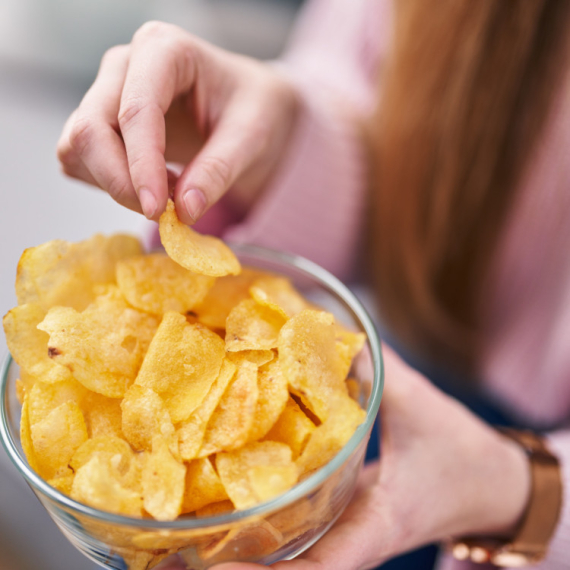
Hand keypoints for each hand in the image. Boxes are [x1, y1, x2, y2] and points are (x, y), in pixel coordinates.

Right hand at [57, 21, 298, 222]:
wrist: (249, 108)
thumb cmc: (254, 109)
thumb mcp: (252, 135)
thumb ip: (219, 170)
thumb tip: (185, 211)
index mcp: (164, 50)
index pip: (136, 110)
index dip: (141, 165)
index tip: (157, 209)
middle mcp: (125, 66)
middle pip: (91, 129)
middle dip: (121, 182)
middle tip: (163, 214)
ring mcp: (107, 94)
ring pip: (78, 148)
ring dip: (115, 185)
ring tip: (170, 193)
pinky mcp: (101, 124)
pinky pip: (81, 161)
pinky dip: (110, 185)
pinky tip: (152, 187)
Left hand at [204, 346, 530, 569]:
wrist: (489, 485)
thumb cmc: (459, 452)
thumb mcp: (418, 404)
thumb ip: (370, 366)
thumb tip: (317, 322)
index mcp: (376, 524)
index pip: (321, 569)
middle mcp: (352, 540)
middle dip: (231, 569)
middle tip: (168, 556)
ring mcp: (345, 537)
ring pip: (287, 558)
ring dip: (238, 554)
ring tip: (180, 539)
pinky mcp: (342, 524)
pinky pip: (296, 533)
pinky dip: (261, 527)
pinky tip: (224, 505)